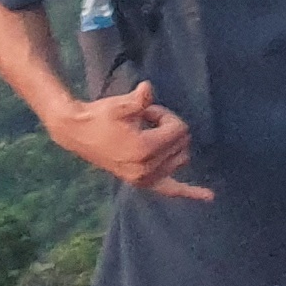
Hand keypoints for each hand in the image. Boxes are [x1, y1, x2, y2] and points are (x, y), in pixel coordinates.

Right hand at [51, 80, 213, 200]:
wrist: (76, 133)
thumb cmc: (100, 116)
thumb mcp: (120, 105)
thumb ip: (139, 100)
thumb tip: (147, 89)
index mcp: (144, 149)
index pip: (178, 128)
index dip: (164, 115)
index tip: (145, 111)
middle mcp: (146, 168)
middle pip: (182, 142)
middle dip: (167, 127)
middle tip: (143, 121)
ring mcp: (144, 178)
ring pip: (182, 158)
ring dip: (172, 144)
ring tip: (148, 135)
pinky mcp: (141, 183)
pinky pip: (171, 190)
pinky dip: (190, 193)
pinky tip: (209, 197)